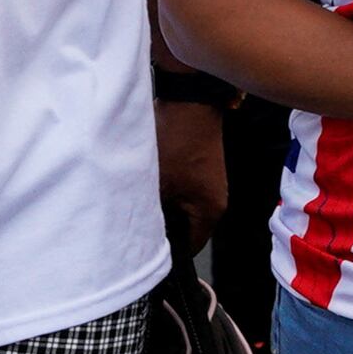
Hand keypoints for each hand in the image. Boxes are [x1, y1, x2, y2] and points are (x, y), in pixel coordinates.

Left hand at [154, 95, 227, 248]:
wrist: (189, 101)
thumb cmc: (178, 140)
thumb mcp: (157, 183)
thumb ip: (151, 213)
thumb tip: (142, 232)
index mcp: (210, 212)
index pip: (190, 248)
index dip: (168, 252)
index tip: (146, 251)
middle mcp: (215, 202)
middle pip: (186, 230)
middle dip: (163, 228)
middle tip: (138, 225)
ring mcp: (208, 187)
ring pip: (181, 210)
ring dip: (163, 208)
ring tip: (142, 202)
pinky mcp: (199, 173)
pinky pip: (182, 194)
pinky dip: (166, 193)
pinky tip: (150, 185)